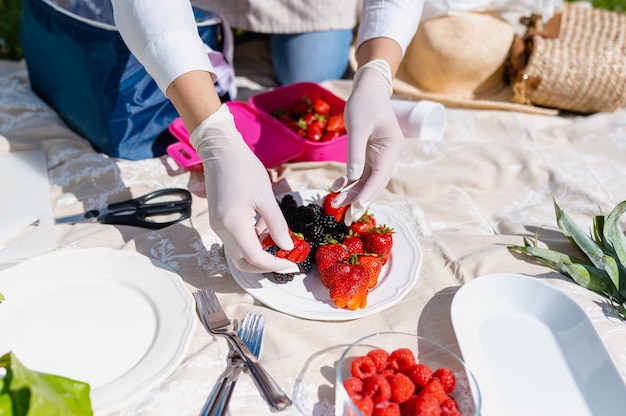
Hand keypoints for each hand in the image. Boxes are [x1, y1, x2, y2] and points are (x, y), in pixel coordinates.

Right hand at [190, 105, 298, 273]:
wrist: (220, 151)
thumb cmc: (244, 169)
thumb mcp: (266, 197)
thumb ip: (277, 225)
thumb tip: (287, 247)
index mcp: (233, 224)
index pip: (254, 258)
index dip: (275, 265)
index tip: (292, 265)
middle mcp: (221, 230)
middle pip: (243, 262)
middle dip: (266, 265)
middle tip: (287, 261)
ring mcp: (217, 226)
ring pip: (238, 253)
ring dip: (259, 251)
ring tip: (274, 231)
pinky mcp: (218, 220)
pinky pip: (235, 240)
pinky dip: (251, 239)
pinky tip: (263, 223)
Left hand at [331, 59, 404, 223]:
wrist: (368, 88)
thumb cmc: (364, 103)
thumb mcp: (357, 126)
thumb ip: (355, 153)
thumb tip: (352, 178)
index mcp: (391, 149)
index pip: (380, 177)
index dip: (368, 195)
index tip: (357, 209)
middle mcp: (388, 156)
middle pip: (375, 184)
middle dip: (360, 200)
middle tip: (346, 218)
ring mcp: (379, 156)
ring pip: (366, 181)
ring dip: (352, 193)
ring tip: (336, 204)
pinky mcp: (369, 154)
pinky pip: (360, 173)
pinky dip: (349, 181)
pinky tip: (335, 187)